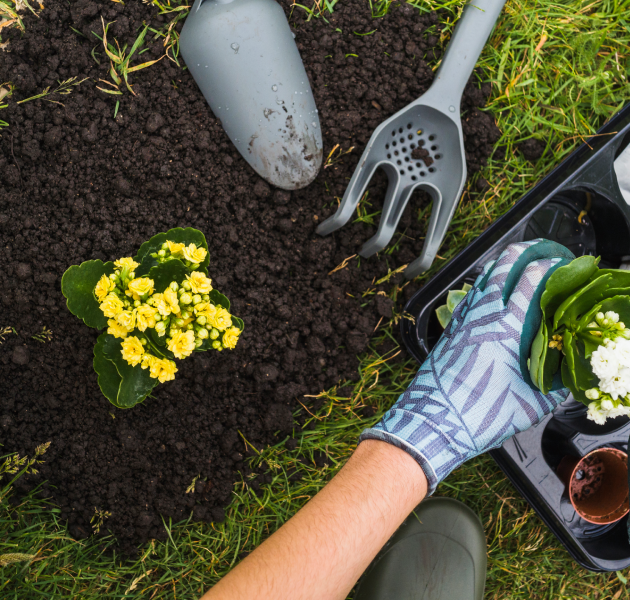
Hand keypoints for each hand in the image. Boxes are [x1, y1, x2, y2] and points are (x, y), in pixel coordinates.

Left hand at [361, 239, 573, 492]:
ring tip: (517, 262)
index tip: (564, 262)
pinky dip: (483, 286)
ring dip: (501, 265)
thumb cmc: (480, 415)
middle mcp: (482, 316)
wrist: (432, 421)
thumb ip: (555, 386)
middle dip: (524, 250)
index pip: (531, 281)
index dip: (549, 265)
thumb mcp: (531, 406)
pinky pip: (469, 296)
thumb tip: (570, 375)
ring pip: (482, 279)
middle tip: (541, 249)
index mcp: (507, 328)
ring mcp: (462, 320)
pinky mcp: (450, 329)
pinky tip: (489, 292)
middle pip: (502, 267)